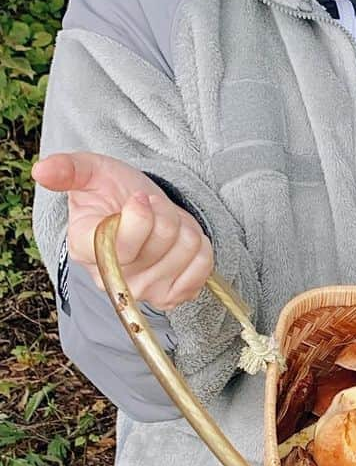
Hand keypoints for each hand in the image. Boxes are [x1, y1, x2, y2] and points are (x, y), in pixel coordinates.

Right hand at [32, 151, 213, 311]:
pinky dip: (200, 248)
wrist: (140, 213)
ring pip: (186, 249)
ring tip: (163, 224)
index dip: (140, 218)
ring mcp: (143, 290)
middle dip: (164, 213)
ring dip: (183, 227)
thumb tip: (41, 170)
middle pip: (160, 242)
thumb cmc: (112, 192)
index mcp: (84, 248)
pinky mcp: (171, 296)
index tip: (139, 197)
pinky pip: (203, 267)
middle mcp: (110, 277)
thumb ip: (69, 168)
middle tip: (151, 208)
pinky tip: (179, 243)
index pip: (119, 245)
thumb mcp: (91, 172)